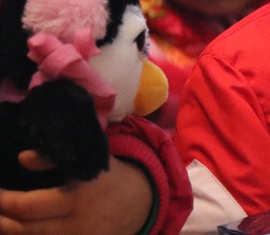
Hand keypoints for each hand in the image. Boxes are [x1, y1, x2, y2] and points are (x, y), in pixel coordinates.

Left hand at [0, 151, 151, 234]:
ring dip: (8, 230)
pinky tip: (17, 228)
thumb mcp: (90, 159)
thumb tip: (22, 158)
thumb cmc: (110, 177)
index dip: (2, 201)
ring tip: (0, 219)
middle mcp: (74, 224)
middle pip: (22, 229)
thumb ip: (56, 158)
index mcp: (76, 198)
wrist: (140, 203)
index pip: (25, 206)